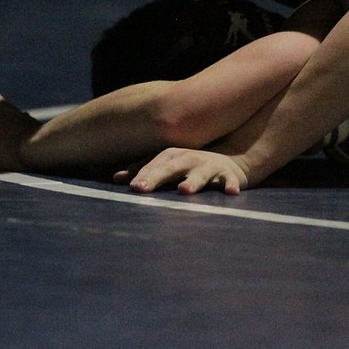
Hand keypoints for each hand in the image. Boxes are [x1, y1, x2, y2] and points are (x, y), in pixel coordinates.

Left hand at [115, 147, 248, 194]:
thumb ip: (144, 170)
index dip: (143, 175)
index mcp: (172, 156)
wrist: (229, 160)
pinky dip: (231, 185)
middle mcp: (189, 158)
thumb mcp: (167, 165)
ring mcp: (209, 166)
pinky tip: (231, 192)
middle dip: (157, 177)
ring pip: (201, 174)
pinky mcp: (229, 176)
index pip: (153, 164)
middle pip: (171, 167)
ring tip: (184, 191)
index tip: (132, 187)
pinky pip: (231, 181)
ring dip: (193, 181)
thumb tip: (117, 178)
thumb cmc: (190, 165)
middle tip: (143, 189)